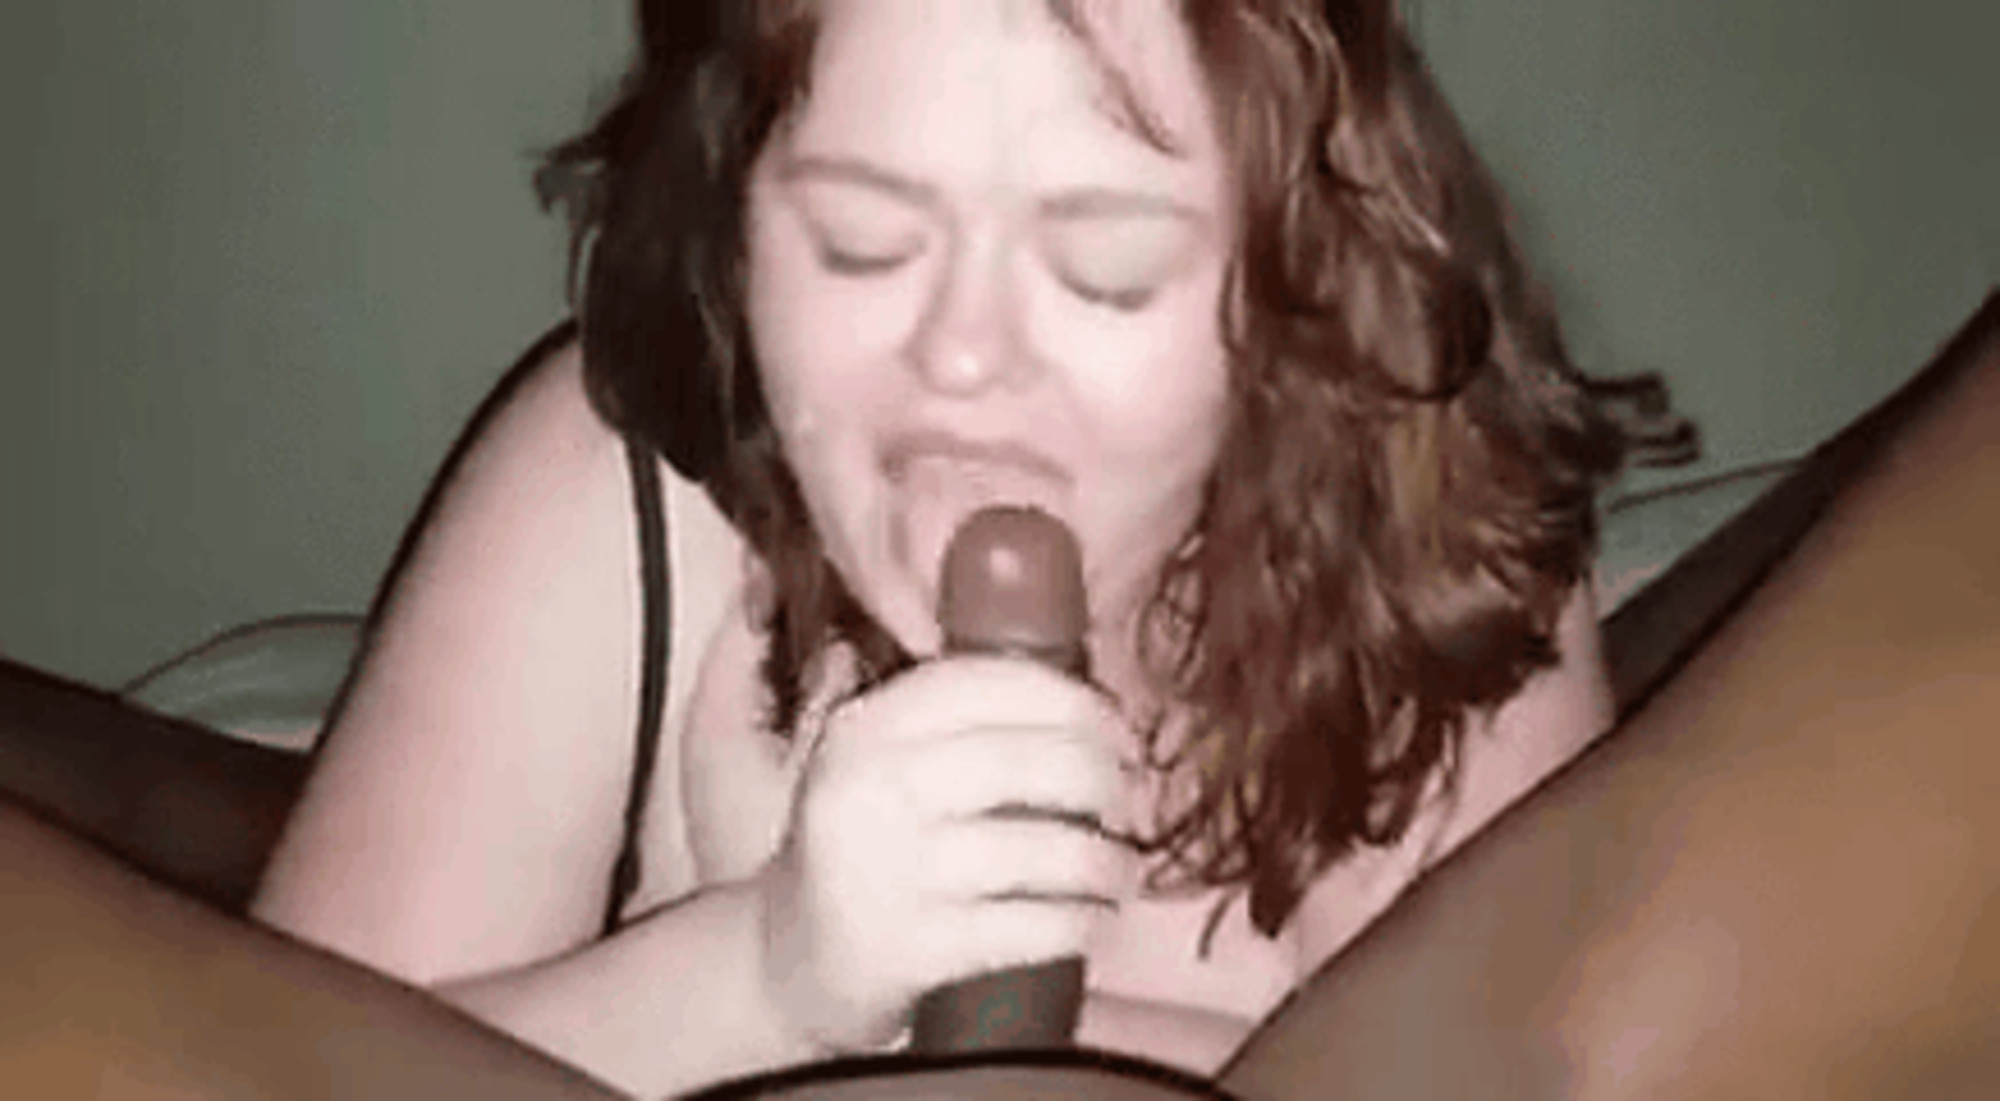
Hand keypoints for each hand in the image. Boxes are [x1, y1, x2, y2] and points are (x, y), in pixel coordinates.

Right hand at [751, 655, 1138, 1053]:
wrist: (788, 960)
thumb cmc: (865, 847)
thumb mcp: (881, 766)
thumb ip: (960, 727)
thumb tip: (1090, 710)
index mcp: (867, 727)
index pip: (988, 683)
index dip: (1073, 700)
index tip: (1118, 730)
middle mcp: (868, 787)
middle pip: (1023, 761)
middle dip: (1099, 778)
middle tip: (1125, 800)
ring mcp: (886, 871)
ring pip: (1036, 849)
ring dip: (1102, 861)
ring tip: (1122, 870)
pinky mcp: (909, 947)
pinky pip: (1025, 927)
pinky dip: (1078, 922)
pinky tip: (1094, 920)